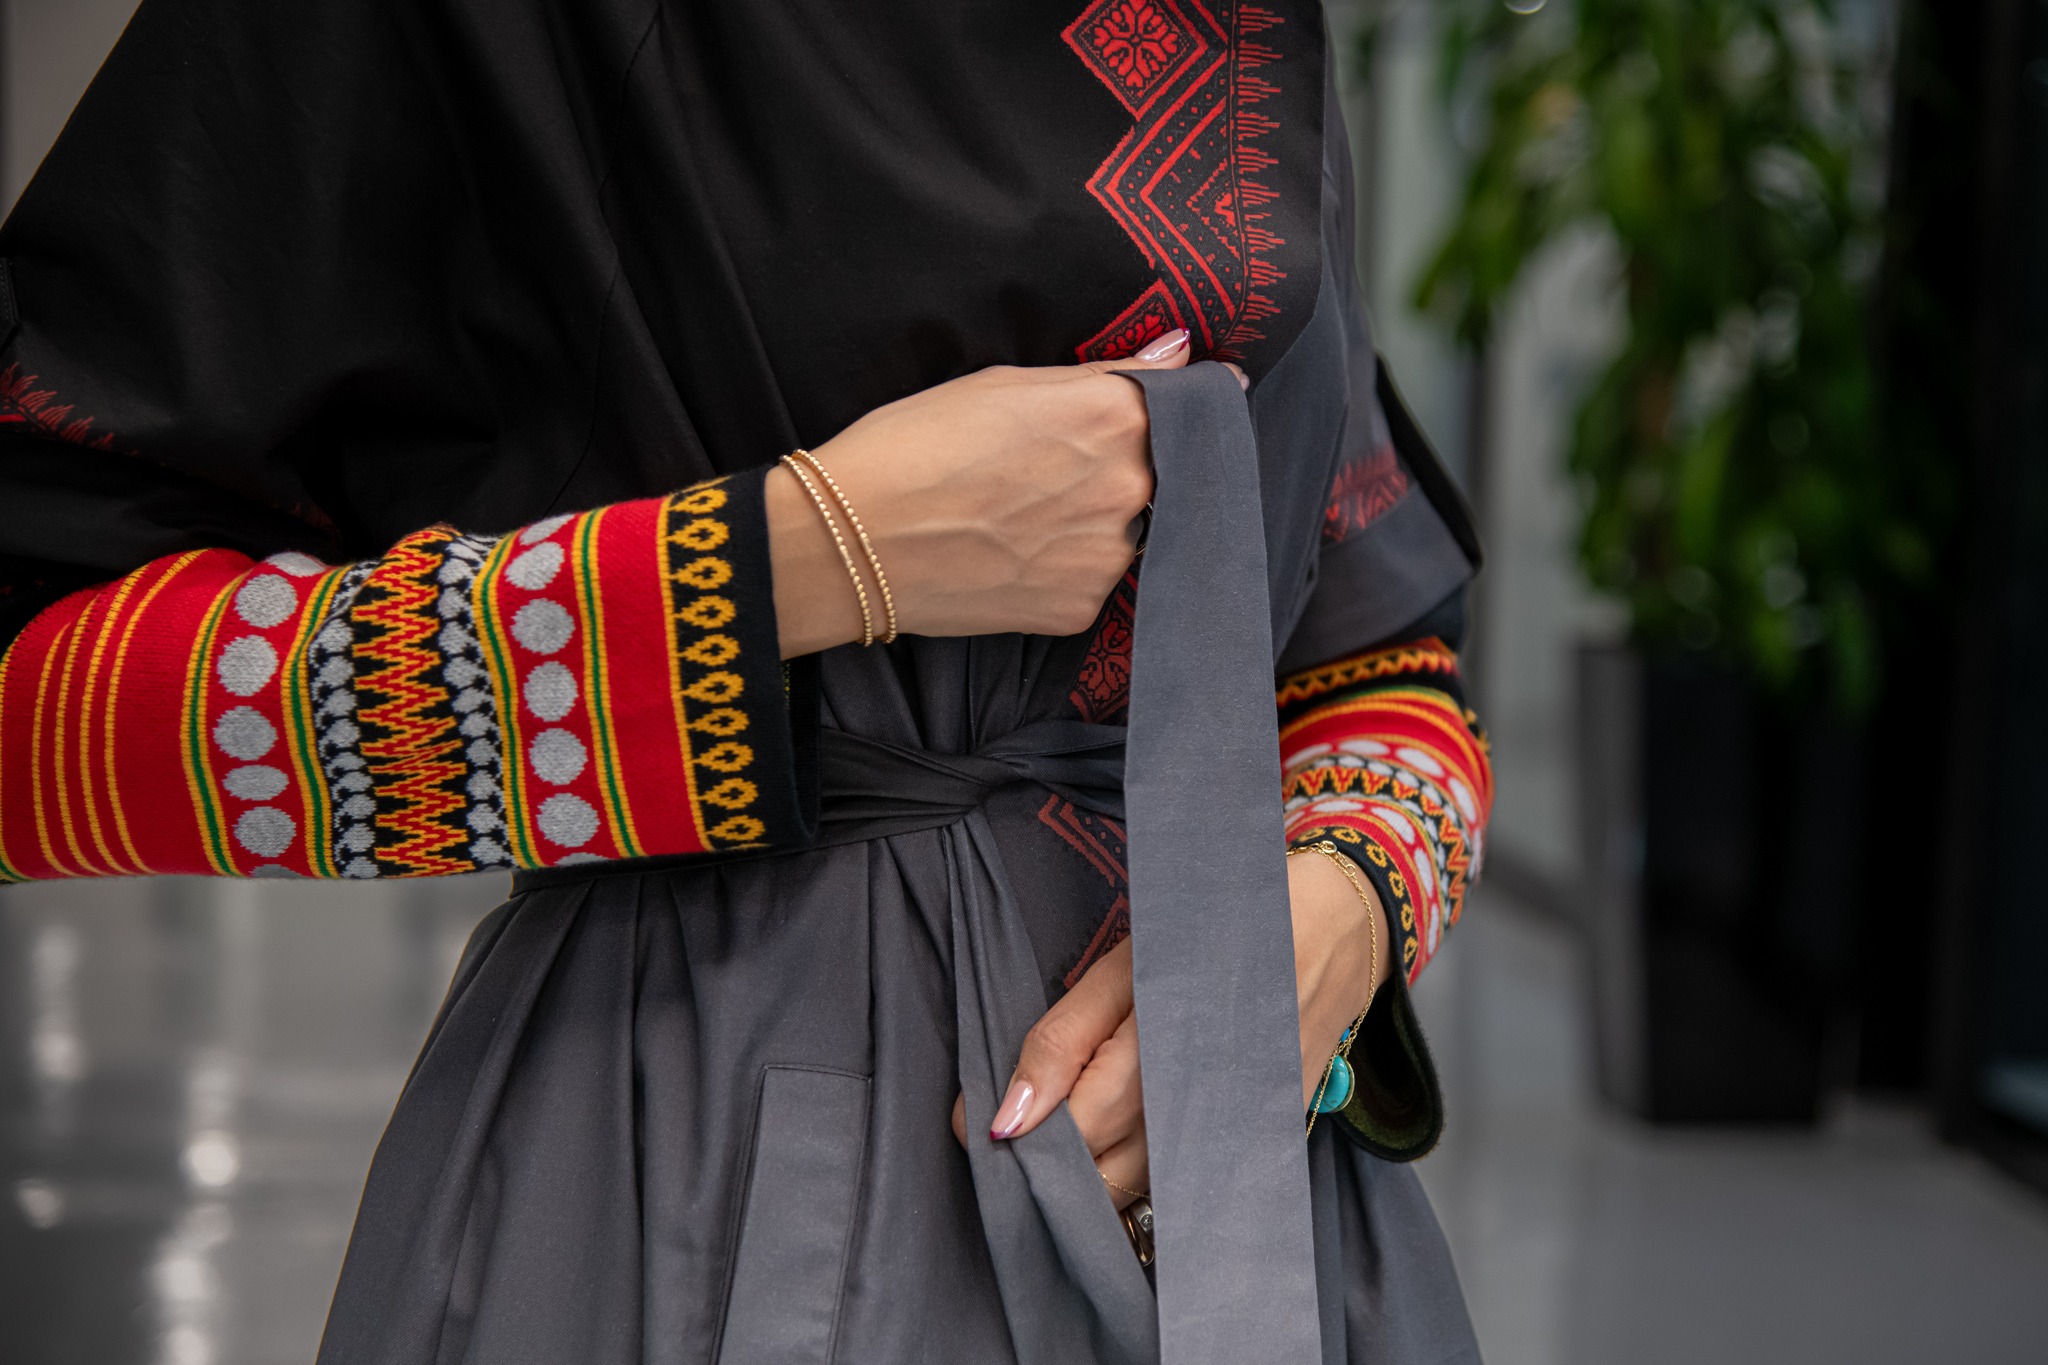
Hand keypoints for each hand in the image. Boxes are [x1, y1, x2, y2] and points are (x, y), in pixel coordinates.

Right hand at [769, 330, 1236, 656]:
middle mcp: (1129, 489)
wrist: (854, 539)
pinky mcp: (1080, 608)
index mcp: (1116, 417)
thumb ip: (1110, 374)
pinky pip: (1093, 580)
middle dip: (1127, 466)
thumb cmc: (916, 444)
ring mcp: (1108, 556)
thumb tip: (1181, 352)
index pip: (1192, 406)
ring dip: (1097, 521)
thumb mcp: (1007, 382)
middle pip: (1163, 473)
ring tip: (1024, 514)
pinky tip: (1013, 553)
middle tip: (1055, 469)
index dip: (1179, 406)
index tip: (1174, 408)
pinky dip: (1065, 567)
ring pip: (1129, 531)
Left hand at [954, 848, 1393, 1208]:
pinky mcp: (1256, 1147)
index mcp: (1153, 1060)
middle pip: (1096, 1181)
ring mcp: (1230, 1139)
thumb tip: (1004, 1122)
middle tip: (1026, 1127)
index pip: (1062, 1138)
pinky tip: (1131, 1142)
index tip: (980, 1125)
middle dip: (1050, 1166)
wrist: (1335, 924)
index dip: (1014, 1140)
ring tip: (1077, 1128)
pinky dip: (1147, 1177)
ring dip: (1096, 1177)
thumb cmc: (1215, 931)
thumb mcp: (1123, 966)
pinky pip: (1183, 1189)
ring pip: (1138, 1196)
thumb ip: (1060, 1042)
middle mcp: (1194, 1116)